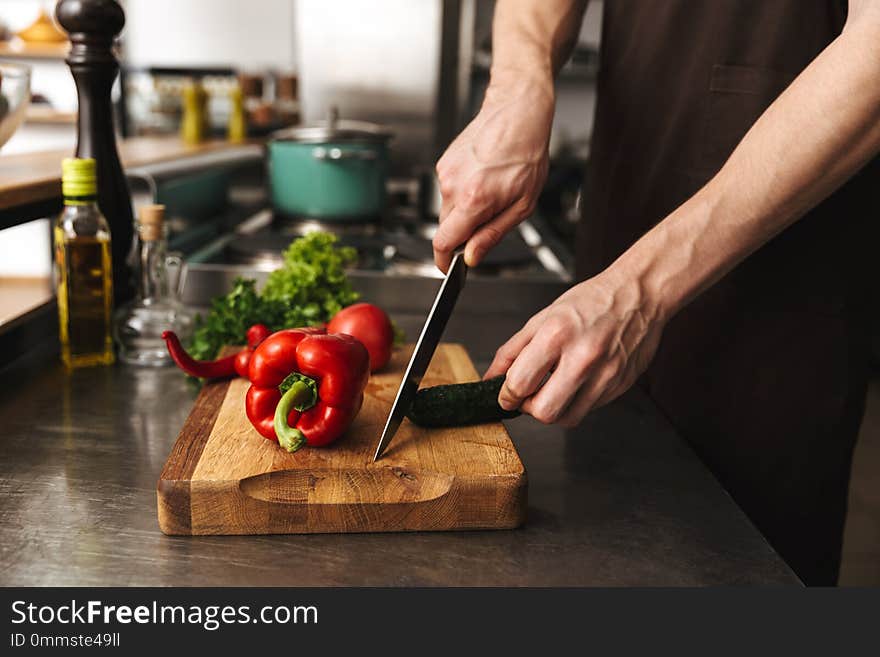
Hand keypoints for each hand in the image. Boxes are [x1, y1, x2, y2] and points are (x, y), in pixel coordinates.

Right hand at [433, 74, 553, 271]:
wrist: (517, 112)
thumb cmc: (526, 154)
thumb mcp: (522, 205)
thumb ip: (492, 234)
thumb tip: (472, 256)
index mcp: (473, 200)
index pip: (443, 243)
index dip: (444, 261)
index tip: (449, 268)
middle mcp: (452, 186)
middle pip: (446, 227)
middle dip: (463, 232)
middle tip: (490, 218)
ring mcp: (446, 172)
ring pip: (448, 208)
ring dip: (466, 209)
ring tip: (492, 189)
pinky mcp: (444, 162)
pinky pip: (450, 190)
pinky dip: (463, 191)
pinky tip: (483, 176)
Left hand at [484, 272, 664, 426]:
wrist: (639, 295)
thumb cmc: (591, 303)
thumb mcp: (543, 318)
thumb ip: (513, 351)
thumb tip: (491, 378)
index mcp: (557, 335)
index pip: (520, 383)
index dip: (506, 395)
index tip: (506, 395)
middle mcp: (583, 357)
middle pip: (544, 412)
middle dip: (529, 408)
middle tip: (529, 395)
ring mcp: (605, 375)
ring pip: (567, 418)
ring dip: (553, 409)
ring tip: (553, 389)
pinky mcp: (620, 386)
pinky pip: (589, 410)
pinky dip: (576, 402)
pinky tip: (577, 381)